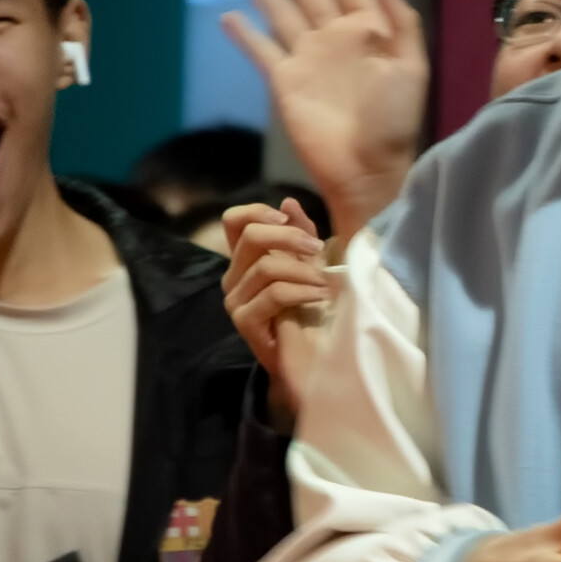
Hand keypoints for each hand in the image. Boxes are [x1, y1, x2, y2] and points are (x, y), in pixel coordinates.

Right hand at [219, 0, 426, 240]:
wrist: (368, 167)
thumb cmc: (396, 122)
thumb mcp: (412, 68)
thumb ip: (401, 24)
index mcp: (368, 31)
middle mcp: (334, 38)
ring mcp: (307, 59)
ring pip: (282, 12)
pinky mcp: (284, 81)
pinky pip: (261, 49)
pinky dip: (245, 34)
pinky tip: (230, 16)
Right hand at [220, 198, 337, 424]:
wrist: (315, 360)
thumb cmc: (314, 310)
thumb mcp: (313, 264)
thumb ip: (302, 233)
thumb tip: (288, 201)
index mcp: (246, 260)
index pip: (234, 221)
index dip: (257, 211)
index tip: (286, 218)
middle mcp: (234, 277)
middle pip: (251, 237)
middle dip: (290, 237)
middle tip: (319, 249)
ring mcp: (235, 301)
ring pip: (266, 266)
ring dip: (305, 271)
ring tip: (326, 284)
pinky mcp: (244, 322)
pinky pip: (273, 294)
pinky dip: (302, 291)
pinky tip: (321, 297)